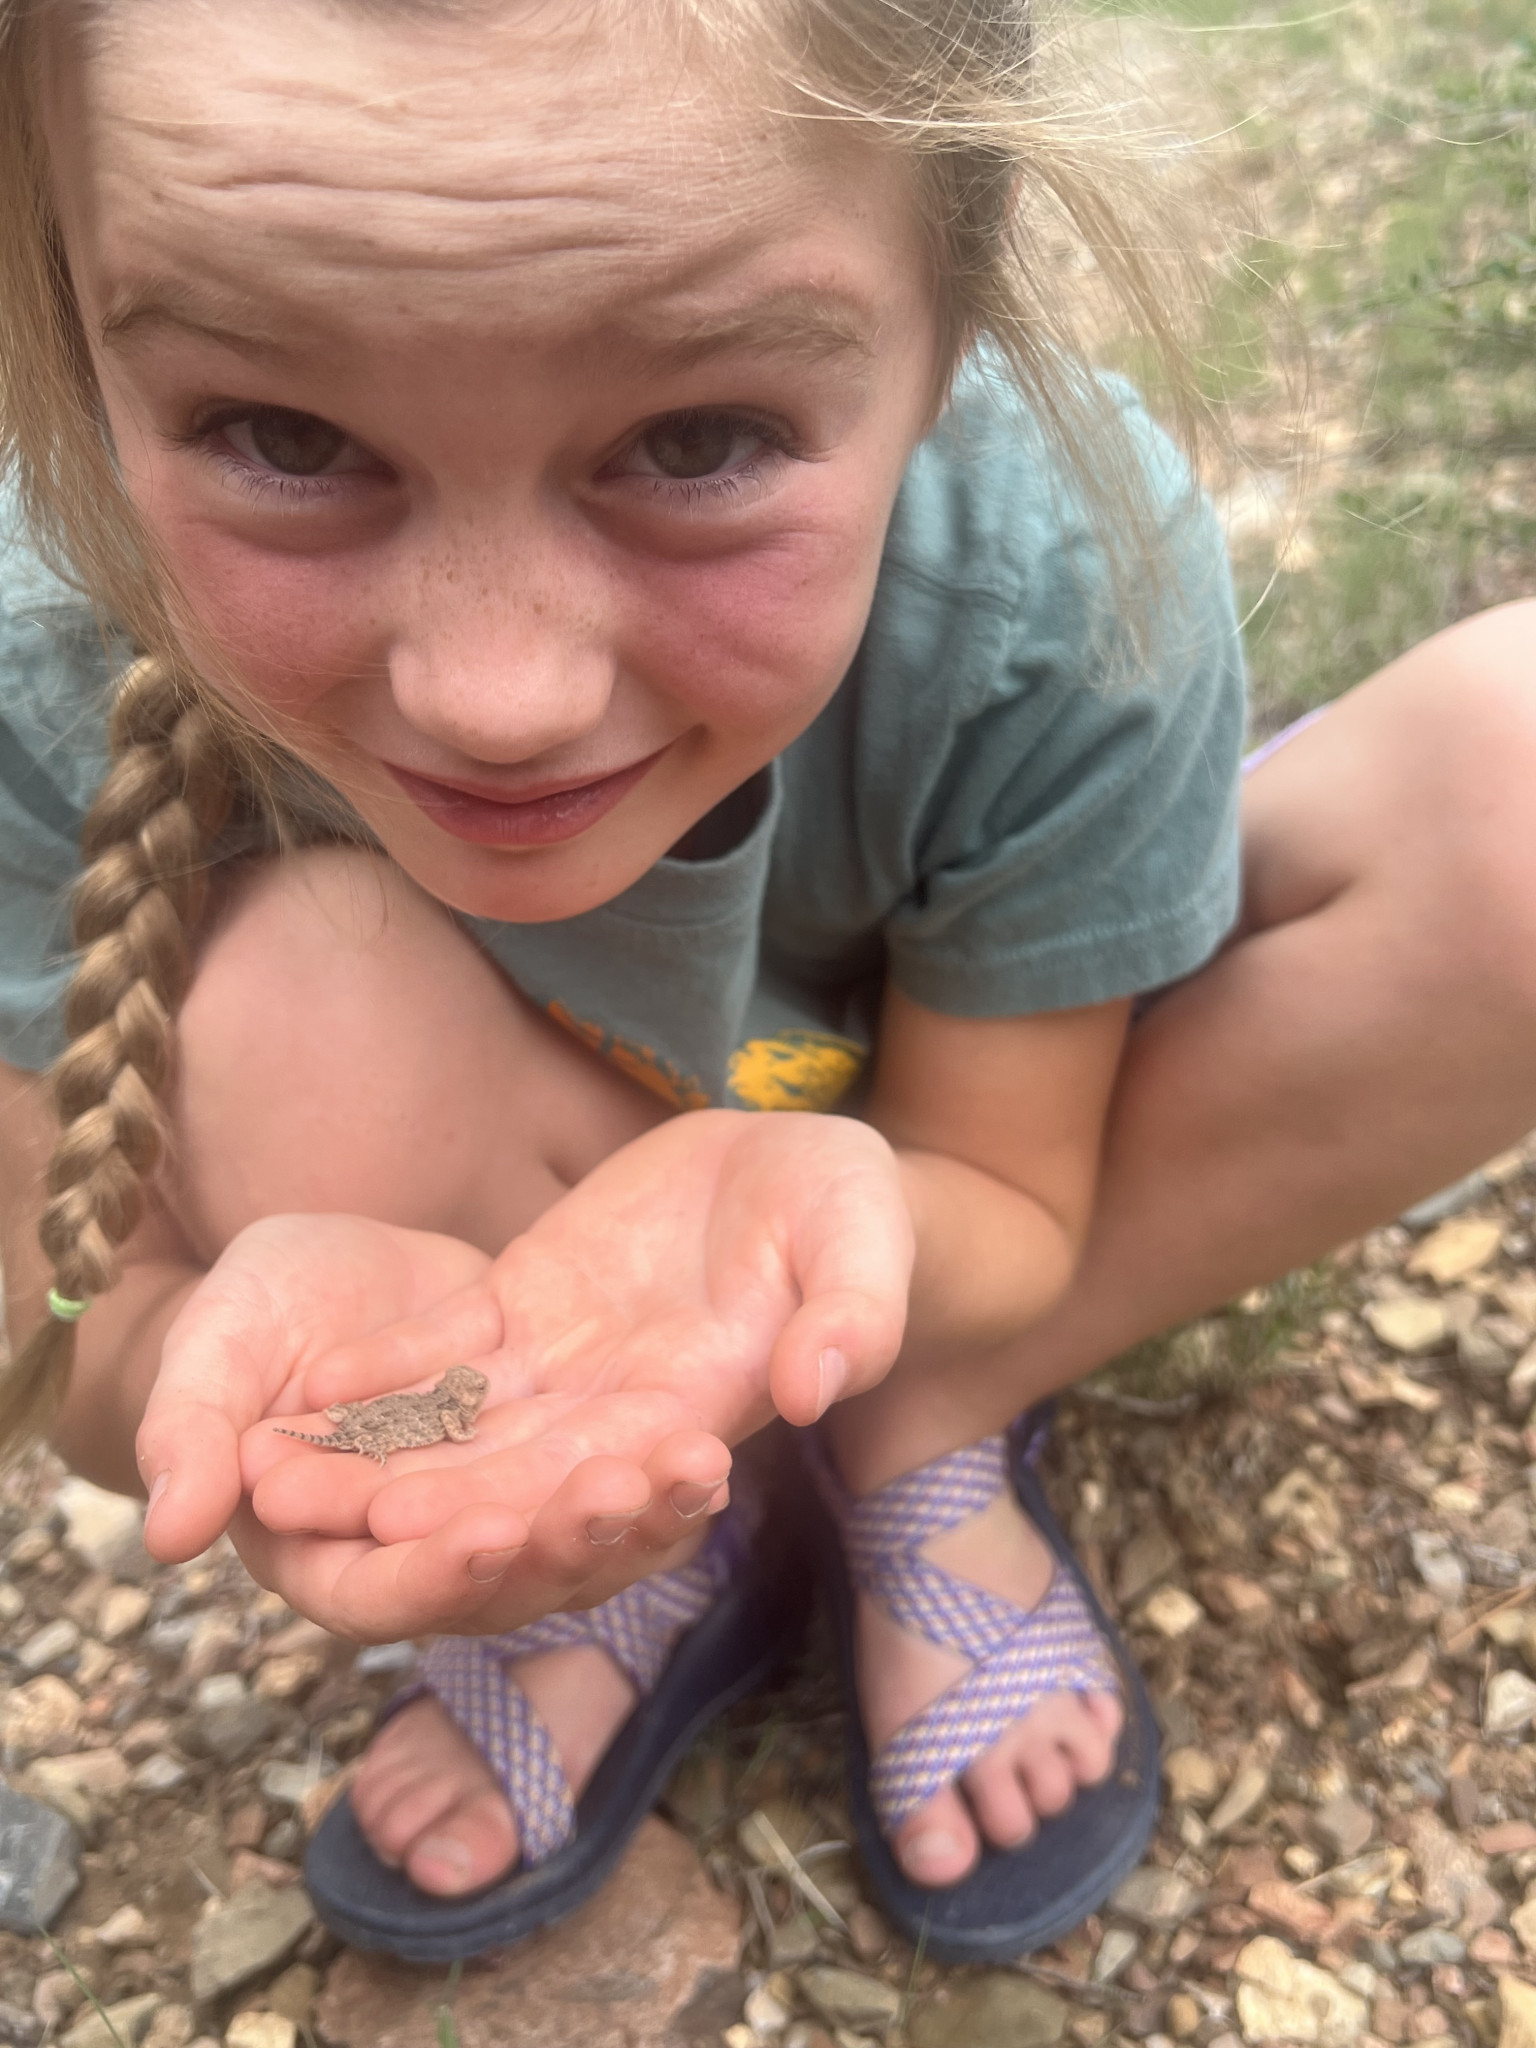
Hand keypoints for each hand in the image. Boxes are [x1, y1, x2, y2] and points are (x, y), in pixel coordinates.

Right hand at [136, 1214, 727, 1639]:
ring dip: (636, 1518)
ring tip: (693, 1466)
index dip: (435, 1571)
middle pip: (501, 1583)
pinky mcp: (554, 1469)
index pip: (383, 1591)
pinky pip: (613, 1487)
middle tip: (622, 1493)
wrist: (335, 1268)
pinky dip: (657, 1476)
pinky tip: (711, 1443)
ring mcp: (497, 1518)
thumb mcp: (216, 1349)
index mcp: (326, 1554)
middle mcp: (423, 1559)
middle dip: (565, 1543)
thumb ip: (192, 1432)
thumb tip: (169, 1531)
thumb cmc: (254, 1313)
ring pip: (574, 1547)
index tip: (491, 1530)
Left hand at [250, 1109, 912, 1548]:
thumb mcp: (868, 1247)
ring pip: (460, 1420)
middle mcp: (620, 1405)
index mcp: (701, 1410)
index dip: (517, 1504)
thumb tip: (816, 1389)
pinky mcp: (531, 1300)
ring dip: (371, 1451)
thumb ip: (854, 1318)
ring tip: (274, 1470)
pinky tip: (313, 1382)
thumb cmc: (852, 1211)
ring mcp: (568, 1357)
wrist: (800, 1170)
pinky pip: (452, 1343)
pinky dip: (386, 1366)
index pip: (604, 1475)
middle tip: (311, 1517)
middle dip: (406, 1496)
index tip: (432, 1527)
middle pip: (506, 1467)